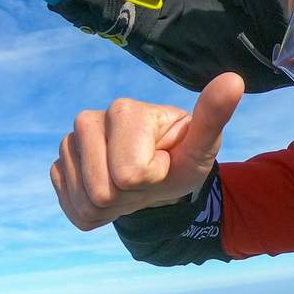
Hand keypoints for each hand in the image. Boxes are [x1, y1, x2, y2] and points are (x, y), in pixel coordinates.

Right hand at [51, 73, 244, 230]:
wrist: (158, 175)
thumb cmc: (181, 156)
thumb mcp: (202, 146)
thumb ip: (213, 116)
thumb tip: (234, 80)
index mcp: (123, 110)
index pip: (129, 174)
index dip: (151, 179)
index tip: (162, 164)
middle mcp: (88, 120)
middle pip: (103, 192)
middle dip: (130, 196)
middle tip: (145, 180)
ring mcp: (69, 144)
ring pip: (86, 202)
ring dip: (114, 207)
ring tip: (130, 186)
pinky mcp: (59, 168)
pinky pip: (73, 209)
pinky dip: (96, 213)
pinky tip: (112, 193)